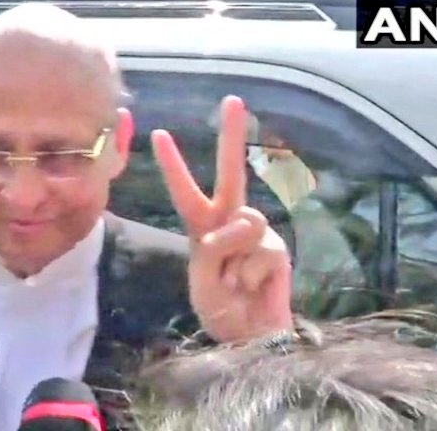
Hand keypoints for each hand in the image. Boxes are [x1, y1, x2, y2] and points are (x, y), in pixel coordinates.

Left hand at [151, 96, 292, 342]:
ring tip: (233, 282)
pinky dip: (249, 274)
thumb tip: (240, 227)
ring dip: (232, 256)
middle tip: (233, 100)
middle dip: (231, 136)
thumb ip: (212, 249)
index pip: (185, 191)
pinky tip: (251, 287)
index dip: (174, 164)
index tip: (159, 133)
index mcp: (202, 228)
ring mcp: (256, 233)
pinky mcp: (276, 248)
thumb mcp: (200, 281)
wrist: (249, 337)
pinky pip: (260, 251)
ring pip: (243, 222)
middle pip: (231, 173)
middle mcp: (230, 222)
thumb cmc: (220, 309)